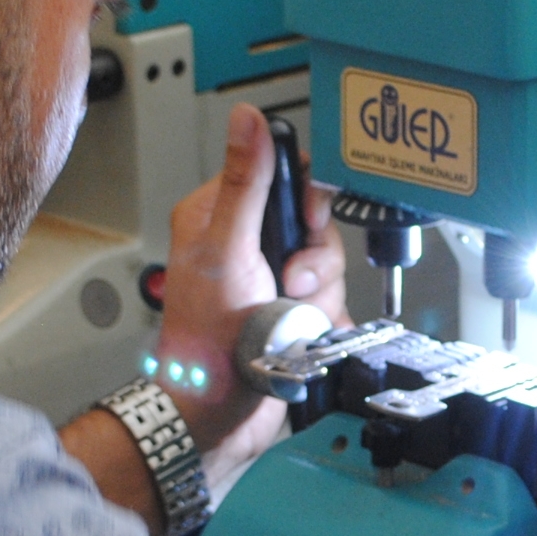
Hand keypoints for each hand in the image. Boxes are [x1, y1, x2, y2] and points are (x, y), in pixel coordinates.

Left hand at [154, 104, 349, 474]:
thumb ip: (246, 184)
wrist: (215, 416)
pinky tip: (300, 337)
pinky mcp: (292, 315)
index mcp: (219, 216)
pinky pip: (331, 304)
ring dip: (316, 298)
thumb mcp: (226, 250)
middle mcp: (246, 245)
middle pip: (314, 224)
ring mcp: (270, 282)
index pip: (281, 175)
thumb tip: (248, 119)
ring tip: (288, 321)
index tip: (302, 223)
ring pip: (327, 266)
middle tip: (287, 282)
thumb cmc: (205, 341)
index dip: (303, 198)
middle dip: (312, 259)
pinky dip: (322, 324)